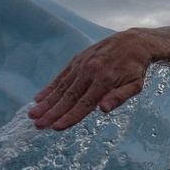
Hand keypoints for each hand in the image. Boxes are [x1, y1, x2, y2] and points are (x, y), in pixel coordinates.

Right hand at [28, 29, 150, 129]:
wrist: (133, 42)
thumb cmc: (136, 68)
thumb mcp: (136, 84)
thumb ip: (119, 97)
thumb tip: (103, 109)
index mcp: (104, 80)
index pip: (84, 104)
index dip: (70, 117)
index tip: (56, 127)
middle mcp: (89, 72)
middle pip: (68, 97)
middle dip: (52, 113)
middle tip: (38, 125)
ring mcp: (81, 65)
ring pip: (61, 87)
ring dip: (46, 102)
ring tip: (32, 115)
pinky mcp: (77, 60)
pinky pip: (61, 76)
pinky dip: (49, 88)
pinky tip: (38, 98)